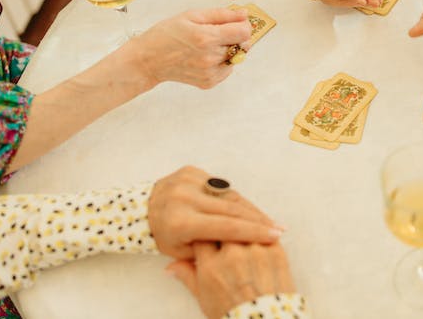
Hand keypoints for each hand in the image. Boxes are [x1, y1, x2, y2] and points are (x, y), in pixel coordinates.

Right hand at [129, 8, 251, 88]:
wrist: (148, 60)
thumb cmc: (167, 34)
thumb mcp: (192, 16)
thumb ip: (222, 14)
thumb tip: (245, 14)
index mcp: (206, 38)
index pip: (244, 32)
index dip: (243, 24)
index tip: (235, 22)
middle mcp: (210, 57)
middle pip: (242, 44)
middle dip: (235, 36)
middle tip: (217, 33)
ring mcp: (210, 72)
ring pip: (236, 57)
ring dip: (229, 49)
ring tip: (208, 45)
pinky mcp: (209, 82)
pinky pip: (227, 69)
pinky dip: (222, 62)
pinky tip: (205, 56)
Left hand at [148, 166, 282, 259]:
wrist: (141, 209)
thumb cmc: (164, 236)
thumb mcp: (183, 251)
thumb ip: (212, 248)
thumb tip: (245, 245)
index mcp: (180, 221)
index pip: (225, 227)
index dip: (253, 232)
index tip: (275, 236)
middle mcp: (184, 197)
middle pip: (232, 208)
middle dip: (259, 220)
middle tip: (280, 229)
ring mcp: (187, 180)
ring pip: (230, 195)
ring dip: (251, 208)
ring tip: (268, 220)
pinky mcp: (191, 170)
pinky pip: (221, 186)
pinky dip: (235, 197)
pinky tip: (248, 208)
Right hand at [168, 241, 295, 318]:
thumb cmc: (232, 313)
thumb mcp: (204, 299)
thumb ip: (188, 277)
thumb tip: (170, 266)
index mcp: (211, 267)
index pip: (202, 237)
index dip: (204, 236)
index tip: (207, 237)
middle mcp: (232, 255)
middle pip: (224, 229)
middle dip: (223, 232)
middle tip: (226, 239)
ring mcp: (256, 251)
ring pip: (246, 228)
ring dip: (244, 232)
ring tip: (245, 241)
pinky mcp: (276, 251)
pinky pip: (267, 234)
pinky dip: (264, 236)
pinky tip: (262, 241)